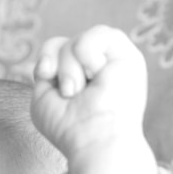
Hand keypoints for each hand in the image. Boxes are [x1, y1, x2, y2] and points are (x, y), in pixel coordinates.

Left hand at [31, 25, 157, 173]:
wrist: (94, 140)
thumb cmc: (69, 128)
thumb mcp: (43, 97)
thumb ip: (46, 69)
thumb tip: (54, 55)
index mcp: (79, 79)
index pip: (56, 48)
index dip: (46, 56)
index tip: (44, 74)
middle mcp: (97, 69)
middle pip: (64, 43)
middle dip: (59, 65)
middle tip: (69, 94)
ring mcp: (113, 62)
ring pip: (78, 41)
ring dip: (70, 67)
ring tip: (79, 91)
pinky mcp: (128, 55)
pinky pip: (99, 33)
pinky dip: (87, 54)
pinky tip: (97, 74)